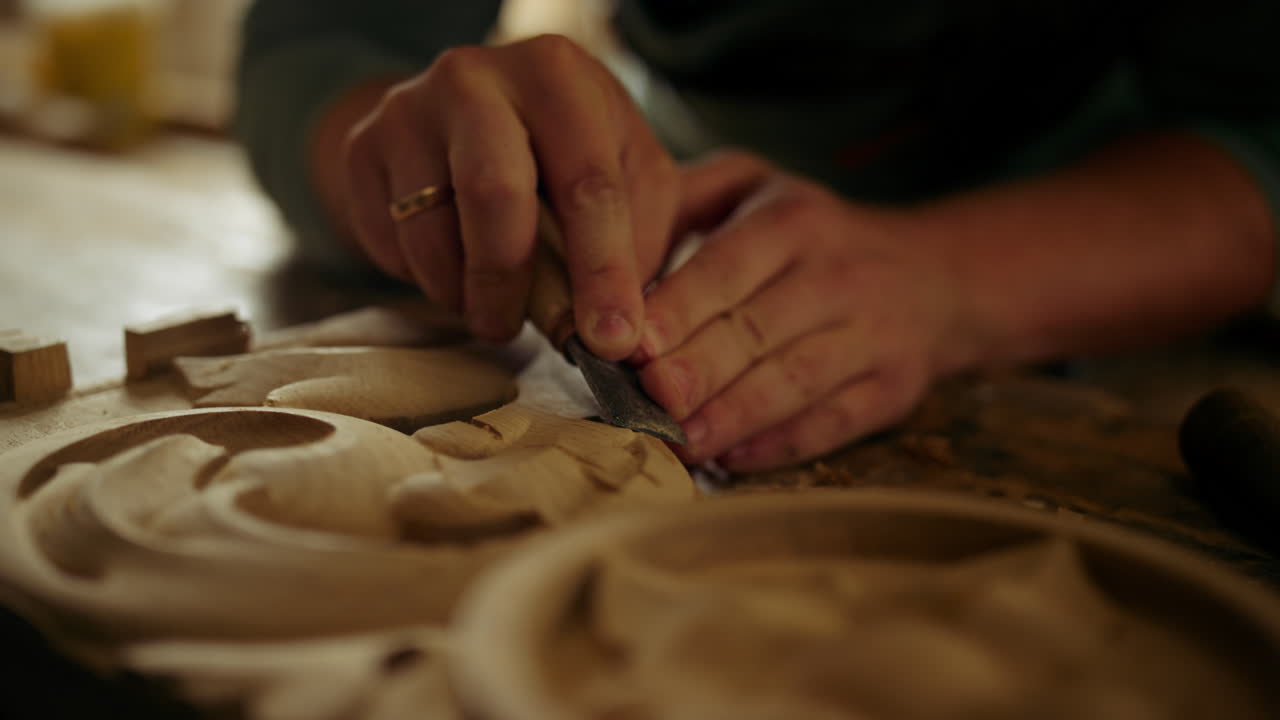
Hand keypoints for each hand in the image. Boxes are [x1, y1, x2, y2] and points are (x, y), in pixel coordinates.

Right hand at [340, 35, 679, 359]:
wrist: (470, 118)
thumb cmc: (569, 156)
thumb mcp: (628, 176)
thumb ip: (639, 243)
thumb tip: (623, 334)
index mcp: (557, 74)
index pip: (587, 182)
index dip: (603, 271)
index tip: (612, 342)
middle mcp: (475, 77)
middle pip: (492, 192)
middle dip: (513, 283)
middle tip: (521, 332)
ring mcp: (409, 110)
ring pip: (431, 232)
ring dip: (467, 293)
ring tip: (495, 305)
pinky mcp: (363, 149)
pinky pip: (391, 244)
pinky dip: (429, 280)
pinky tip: (456, 269)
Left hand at [636, 152, 973, 470]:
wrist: (935, 276)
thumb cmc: (811, 235)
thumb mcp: (754, 185)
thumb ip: (682, 196)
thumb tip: (608, 243)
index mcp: (792, 222)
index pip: (726, 267)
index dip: (679, 309)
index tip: (632, 343)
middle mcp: (836, 276)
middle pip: (758, 330)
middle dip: (699, 369)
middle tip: (647, 399)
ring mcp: (871, 336)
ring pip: (795, 381)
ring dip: (734, 416)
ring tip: (680, 442)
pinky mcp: (892, 390)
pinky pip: (834, 423)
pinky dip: (782, 445)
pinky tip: (733, 460)